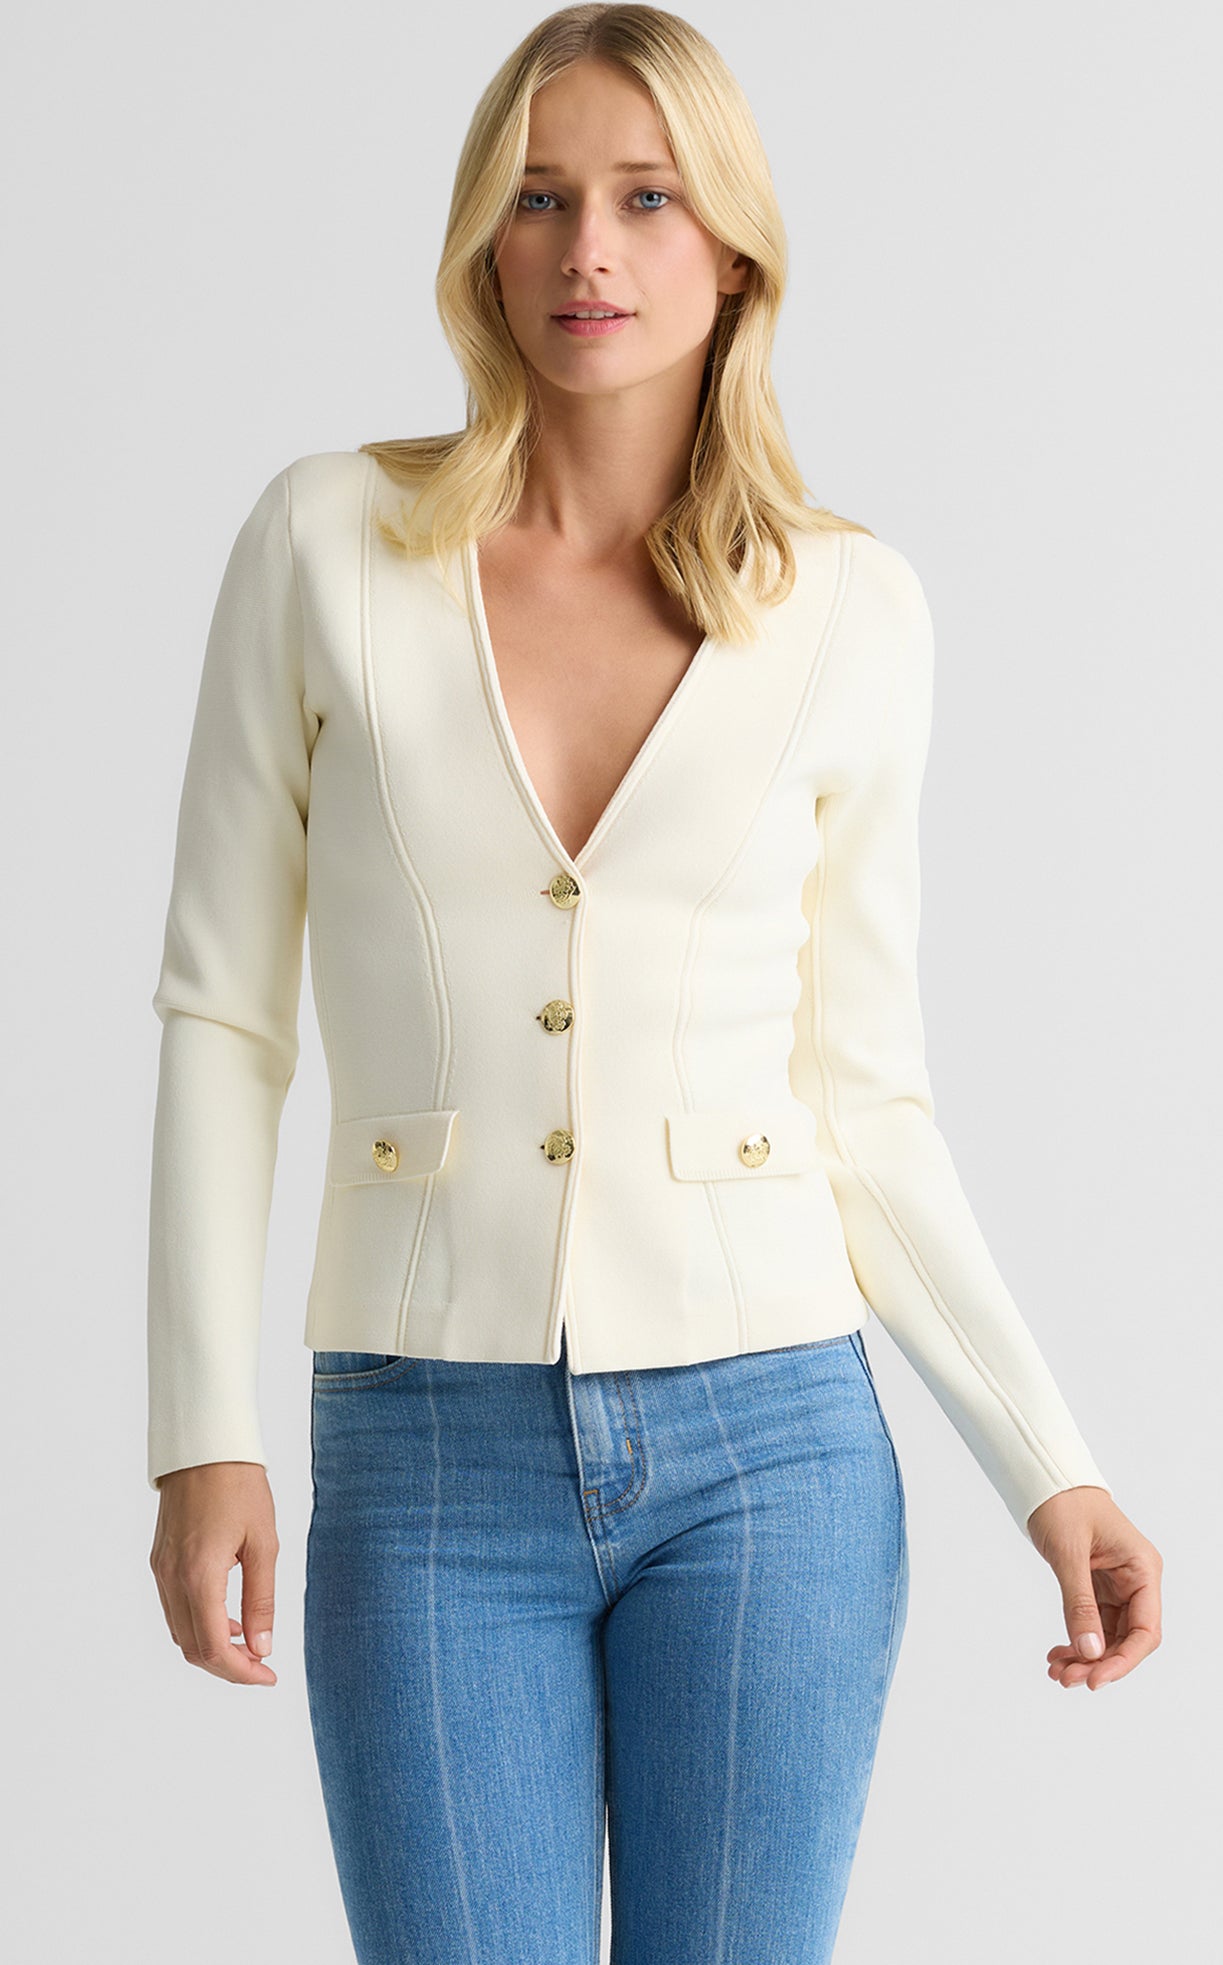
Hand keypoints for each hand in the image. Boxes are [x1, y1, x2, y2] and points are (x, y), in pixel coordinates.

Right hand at [149, 1461, 279, 1685]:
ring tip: (248, 1642)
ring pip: (180, 1631)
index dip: (240, 1672)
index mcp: (199, 1575)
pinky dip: (198, 1624)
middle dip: (226, 1666)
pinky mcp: (159, 1560)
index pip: (212, 1647)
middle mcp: (172, 1578)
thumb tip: (262, 1647)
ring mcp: (161, 1570)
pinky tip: (226, 1616)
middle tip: (261, 1665)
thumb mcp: (263, 1543)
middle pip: (192, 1648)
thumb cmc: (240, 1486)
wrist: (204, 1447)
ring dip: (211, 1647)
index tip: (267, 1675)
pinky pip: (174, 1608)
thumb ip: (261, 1600)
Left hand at [1026, 1485, 1161, 1689]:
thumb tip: (1090, 1651)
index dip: (1123, 1660)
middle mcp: (1136, 1581)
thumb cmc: (1063, 1503)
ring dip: (1085, 1657)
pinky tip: (1057, 1655)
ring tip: (1057, 1671)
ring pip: (1108, 1637)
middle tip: (1066, 1678)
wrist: (1045, 1480)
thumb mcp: (1069, 1554)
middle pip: (1127, 1639)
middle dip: (1098, 1663)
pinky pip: (1093, 1625)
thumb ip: (1079, 1604)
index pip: (1145, 1630)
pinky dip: (1077, 1642)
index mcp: (1142, 1569)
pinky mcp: (1098, 1588)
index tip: (1095, 1679)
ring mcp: (1118, 1586)